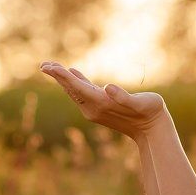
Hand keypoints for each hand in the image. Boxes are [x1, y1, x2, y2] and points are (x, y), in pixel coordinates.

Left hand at [39, 61, 166, 141]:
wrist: (152, 130)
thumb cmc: (150, 112)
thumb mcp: (140, 103)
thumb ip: (124, 97)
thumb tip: (109, 87)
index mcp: (101, 103)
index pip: (77, 87)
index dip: (62, 76)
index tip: (49, 67)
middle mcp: (94, 107)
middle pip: (71, 88)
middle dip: (57, 76)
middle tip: (43, 64)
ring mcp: (95, 109)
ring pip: (75, 91)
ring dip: (63, 79)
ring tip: (51, 67)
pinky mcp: (100, 108)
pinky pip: (83, 92)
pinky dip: (76, 82)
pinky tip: (72, 74)